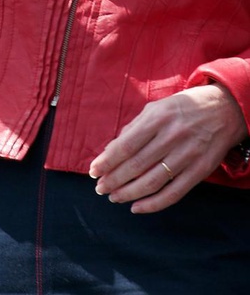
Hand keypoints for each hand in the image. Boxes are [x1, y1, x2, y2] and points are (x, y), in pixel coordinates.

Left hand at [88, 84, 246, 213]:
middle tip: (100, 188)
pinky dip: (153, 204)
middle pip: (136, 165)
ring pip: (152, 182)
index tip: (94, 171)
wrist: (222, 110)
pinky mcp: (199, 171)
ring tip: (113, 197)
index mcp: (157, 118)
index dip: (107, 161)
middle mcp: (171, 137)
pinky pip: (173, 193)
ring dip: (129, 193)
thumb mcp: (155, 108)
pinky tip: (136, 207)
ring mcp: (187, 155)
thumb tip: (110, 150)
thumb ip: (133, 128)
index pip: (126, 145)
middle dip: (114, 180)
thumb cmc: (181, 109)